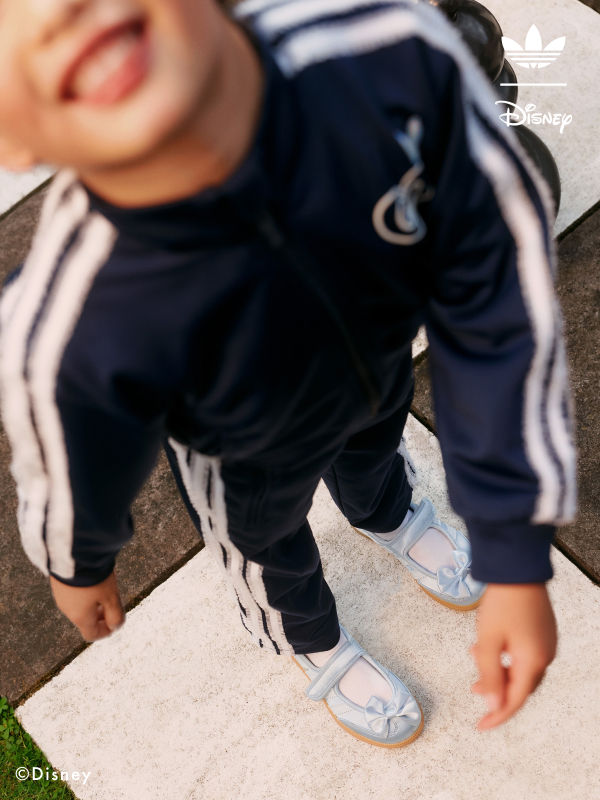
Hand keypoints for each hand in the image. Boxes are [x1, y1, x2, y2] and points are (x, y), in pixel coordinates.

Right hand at [49, 570, 124, 641]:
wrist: (73, 552)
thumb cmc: (93, 576)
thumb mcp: (111, 596)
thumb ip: (116, 615)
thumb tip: (116, 627)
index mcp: (80, 617)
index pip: (92, 634)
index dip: (106, 631)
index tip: (115, 622)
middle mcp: (67, 609)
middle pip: (86, 620)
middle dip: (101, 615)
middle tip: (112, 603)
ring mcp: (60, 595)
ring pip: (79, 606)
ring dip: (93, 602)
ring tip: (105, 587)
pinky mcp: (58, 582)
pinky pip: (73, 593)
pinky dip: (84, 591)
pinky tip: (93, 577)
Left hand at [470, 582, 556, 730]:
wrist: (518, 569)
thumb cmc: (503, 603)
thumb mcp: (488, 641)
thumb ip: (489, 675)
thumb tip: (494, 704)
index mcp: (533, 662)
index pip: (515, 700)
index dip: (497, 715)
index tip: (481, 725)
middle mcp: (544, 655)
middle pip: (520, 685)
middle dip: (497, 691)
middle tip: (474, 692)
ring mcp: (546, 642)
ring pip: (521, 668)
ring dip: (499, 671)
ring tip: (476, 663)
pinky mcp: (542, 630)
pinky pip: (524, 653)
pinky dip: (506, 657)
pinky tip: (488, 647)